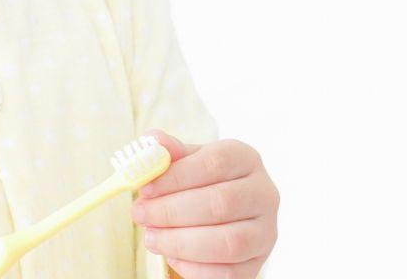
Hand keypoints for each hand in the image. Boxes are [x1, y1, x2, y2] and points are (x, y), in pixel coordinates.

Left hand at [130, 130, 278, 278]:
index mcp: (246, 159)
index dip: (176, 176)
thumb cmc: (203, 181)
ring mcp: (265, 231)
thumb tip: (153, 140)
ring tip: (151, 237)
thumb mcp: (188, 160)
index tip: (145, 188)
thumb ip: (170, 151)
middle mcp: (263, 194)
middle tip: (140, 215)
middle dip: (172, 211)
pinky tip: (171, 255)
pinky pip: (228, 273)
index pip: (215, 163)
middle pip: (220, 203)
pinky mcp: (258, 263)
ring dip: (180, 242)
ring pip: (227, 243)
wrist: (227, 213)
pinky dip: (194, 267)